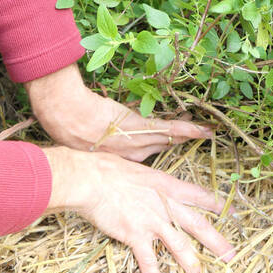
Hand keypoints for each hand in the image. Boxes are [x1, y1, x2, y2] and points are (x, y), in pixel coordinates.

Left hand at [26, 64, 210, 161]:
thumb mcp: (85, 136)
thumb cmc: (68, 124)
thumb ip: (99, 135)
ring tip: (207, 132)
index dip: (163, 146)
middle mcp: (132, 153)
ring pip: (168, 138)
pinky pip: (167, 130)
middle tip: (201, 135)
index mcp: (121, 157)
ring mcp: (136, 140)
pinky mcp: (138, 128)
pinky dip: (185, 130)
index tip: (172, 142)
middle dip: (182, 141)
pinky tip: (201, 129)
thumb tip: (104, 127)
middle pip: (162, 145)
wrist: (64, 114)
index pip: (148, 152)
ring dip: (189, 134)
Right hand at [43, 147, 235, 272]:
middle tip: (230, 255)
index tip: (233, 213)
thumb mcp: (139, 170)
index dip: (217, 205)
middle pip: (198, 225)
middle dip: (216, 241)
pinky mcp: (135, 235)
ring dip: (191, 263)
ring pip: (179, 245)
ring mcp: (152, 221)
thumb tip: (150, 185)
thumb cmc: (108, 169)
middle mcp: (165, 205)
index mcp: (168, 186)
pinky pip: (148, 259)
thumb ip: (150, 182)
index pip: (200, 196)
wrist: (91, 179)